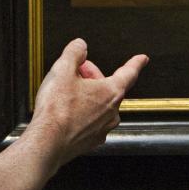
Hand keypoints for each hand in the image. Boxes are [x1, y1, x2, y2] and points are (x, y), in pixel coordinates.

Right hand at [25, 39, 147, 169]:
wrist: (47, 143)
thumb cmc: (56, 111)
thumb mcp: (62, 70)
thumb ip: (74, 52)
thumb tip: (80, 46)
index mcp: (111, 93)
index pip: (129, 73)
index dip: (135, 63)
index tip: (142, 59)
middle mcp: (112, 113)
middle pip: (108, 88)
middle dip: (93, 77)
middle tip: (76, 71)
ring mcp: (103, 129)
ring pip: (99, 106)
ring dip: (88, 96)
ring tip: (67, 93)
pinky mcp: (91, 141)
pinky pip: (91, 121)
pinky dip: (82, 113)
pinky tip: (66, 112)